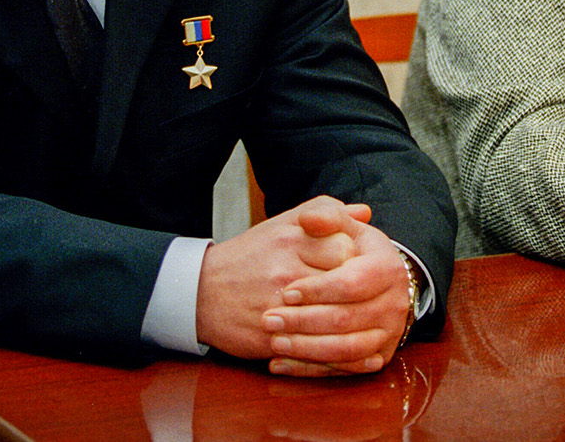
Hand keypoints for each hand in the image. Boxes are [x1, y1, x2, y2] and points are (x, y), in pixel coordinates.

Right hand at [194, 196, 371, 361]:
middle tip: (359, 296)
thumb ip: (325, 213)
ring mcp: (277, 306)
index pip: (346, 247)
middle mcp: (284, 270)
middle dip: (357, 292)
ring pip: (332, 319)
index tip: (357, 266)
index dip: (358, 259)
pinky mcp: (269, 337)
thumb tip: (364, 212)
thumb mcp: (283, 224)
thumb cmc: (249, 256)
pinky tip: (343, 347)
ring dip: (349, 324)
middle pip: (344, 283)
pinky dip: (333, 352)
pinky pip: (313, 348)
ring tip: (354, 321)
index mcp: (290, 239)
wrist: (200, 291)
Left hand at [262, 200, 414, 376]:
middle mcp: (395, 303)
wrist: (380, 282)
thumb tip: (308, 219)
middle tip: (269, 320)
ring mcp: (389, 332)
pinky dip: (311, 370)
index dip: (318, 289)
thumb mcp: (345, 228)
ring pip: (347, 349)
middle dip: (304, 322)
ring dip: (307, 349)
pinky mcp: (379, 356)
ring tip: (274, 342)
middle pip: (347, 319)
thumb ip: (326, 216)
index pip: (352, 282)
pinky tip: (281, 364)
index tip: (287, 292)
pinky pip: (345, 370)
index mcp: (387, 267)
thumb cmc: (354, 251)